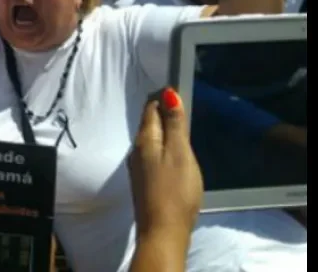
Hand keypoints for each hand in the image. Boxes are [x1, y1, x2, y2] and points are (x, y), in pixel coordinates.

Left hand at [128, 88, 202, 238]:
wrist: (162, 231)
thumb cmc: (175, 191)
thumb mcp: (180, 153)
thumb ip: (175, 125)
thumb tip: (168, 94)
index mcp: (145, 140)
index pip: (150, 109)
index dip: (162, 97)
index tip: (174, 87)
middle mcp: (137, 151)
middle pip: (148, 123)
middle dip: (160, 111)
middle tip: (176, 101)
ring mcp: (139, 167)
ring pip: (150, 139)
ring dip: (162, 129)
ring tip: (177, 122)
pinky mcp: (145, 182)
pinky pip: (153, 154)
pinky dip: (162, 146)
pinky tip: (172, 151)